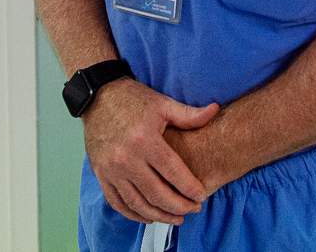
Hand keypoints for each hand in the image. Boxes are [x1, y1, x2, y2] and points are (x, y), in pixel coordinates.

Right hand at [82, 79, 219, 224]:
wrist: (99, 98)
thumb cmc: (135, 100)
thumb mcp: (163, 104)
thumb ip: (189, 115)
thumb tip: (215, 110)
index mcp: (145, 140)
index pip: (172, 172)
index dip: (189, 187)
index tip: (202, 196)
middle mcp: (126, 158)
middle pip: (156, 193)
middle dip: (178, 206)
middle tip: (194, 209)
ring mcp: (111, 169)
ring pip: (137, 203)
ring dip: (159, 215)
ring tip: (177, 218)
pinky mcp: (101, 174)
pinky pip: (118, 203)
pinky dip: (134, 214)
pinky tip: (149, 216)